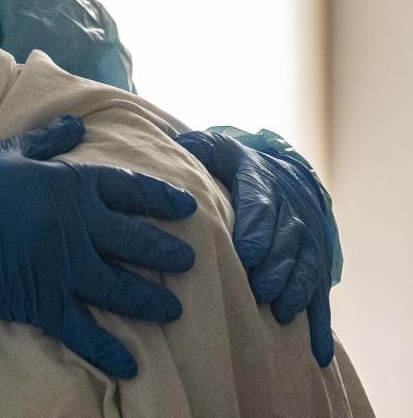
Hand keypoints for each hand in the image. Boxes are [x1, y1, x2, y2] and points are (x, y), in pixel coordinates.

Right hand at [0, 115, 196, 378]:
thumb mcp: (6, 152)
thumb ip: (47, 140)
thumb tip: (79, 125)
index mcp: (68, 185)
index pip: (128, 189)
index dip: (161, 198)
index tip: (186, 208)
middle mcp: (75, 227)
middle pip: (135, 241)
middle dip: (167, 252)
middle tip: (189, 261)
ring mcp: (62, 268)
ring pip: (121, 288)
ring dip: (151, 300)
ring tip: (172, 309)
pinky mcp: (43, 301)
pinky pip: (84, 330)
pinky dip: (108, 350)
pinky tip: (130, 364)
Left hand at [175, 130, 333, 365]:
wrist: (285, 177)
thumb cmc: (238, 168)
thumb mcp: (220, 150)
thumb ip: (201, 149)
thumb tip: (179, 145)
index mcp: (264, 188)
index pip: (261, 208)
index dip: (257, 231)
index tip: (246, 253)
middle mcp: (291, 216)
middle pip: (285, 243)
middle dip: (273, 267)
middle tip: (258, 289)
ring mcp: (307, 244)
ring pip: (306, 269)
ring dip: (294, 291)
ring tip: (279, 312)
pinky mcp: (315, 267)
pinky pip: (320, 297)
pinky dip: (320, 325)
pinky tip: (316, 352)